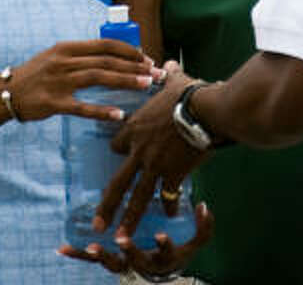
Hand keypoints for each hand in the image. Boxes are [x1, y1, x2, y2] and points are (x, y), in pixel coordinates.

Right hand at [8, 39, 160, 121]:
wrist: (4, 93)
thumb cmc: (35, 75)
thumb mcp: (56, 57)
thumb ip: (81, 56)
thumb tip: (112, 56)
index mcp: (67, 48)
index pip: (104, 44)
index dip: (128, 50)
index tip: (146, 58)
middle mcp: (64, 61)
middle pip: (106, 61)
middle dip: (135, 66)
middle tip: (155, 73)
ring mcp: (59, 82)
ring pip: (99, 78)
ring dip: (125, 81)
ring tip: (146, 85)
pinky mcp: (54, 103)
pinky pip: (81, 107)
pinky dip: (101, 111)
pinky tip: (118, 115)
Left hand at [59, 201, 213, 278]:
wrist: (162, 273)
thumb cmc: (178, 253)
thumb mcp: (196, 243)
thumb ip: (204, 227)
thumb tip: (205, 206)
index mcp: (164, 258)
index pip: (166, 251)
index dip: (164, 245)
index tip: (162, 235)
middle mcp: (143, 264)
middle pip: (135, 260)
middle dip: (130, 251)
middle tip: (122, 241)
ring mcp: (126, 264)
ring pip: (112, 263)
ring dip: (101, 255)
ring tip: (88, 248)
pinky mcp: (112, 260)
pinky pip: (92, 260)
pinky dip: (77, 255)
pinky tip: (62, 248)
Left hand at [96, 62, 212, 239]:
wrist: (205, 110)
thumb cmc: (189, 93)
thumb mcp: (175, 81)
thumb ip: (167, 76)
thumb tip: (168, 65)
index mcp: (134, 128)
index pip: (117, 145)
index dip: (120, 149)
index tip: (124, 154)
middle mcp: (139, 150)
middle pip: (118, 182)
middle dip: (107, 205)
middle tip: (98, 224)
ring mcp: (155, 164)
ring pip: (137, 196)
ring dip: (129, 218)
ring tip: (121, 237)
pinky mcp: (173, 173)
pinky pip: (169, 194)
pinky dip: (171, 204)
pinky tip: (172, 214)